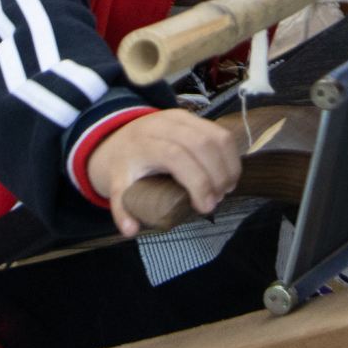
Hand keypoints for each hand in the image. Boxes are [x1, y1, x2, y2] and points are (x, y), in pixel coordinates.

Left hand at [86, 109, 240, 237]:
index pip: (176, 156)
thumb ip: (121, 209)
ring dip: (228, 165)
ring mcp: (182, 118)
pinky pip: (221, 132)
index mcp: (145, 143)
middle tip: (217, 199)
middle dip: (217, 176)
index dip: (197, 182)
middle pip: (202, 144)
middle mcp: (165, 125)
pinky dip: (230, 155)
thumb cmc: (125, 165)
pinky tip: (229, 174)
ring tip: (226, 189)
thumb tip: (131, 230)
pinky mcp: (195, 117)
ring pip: (216, 136)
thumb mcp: (117, 185)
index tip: (205, 206)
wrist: (121, 137)